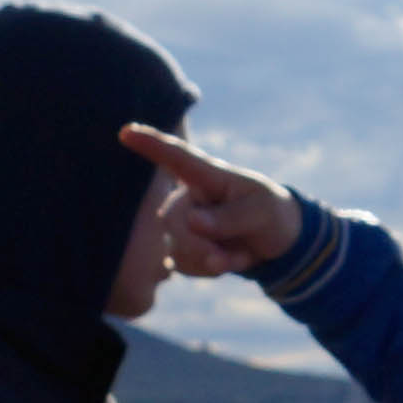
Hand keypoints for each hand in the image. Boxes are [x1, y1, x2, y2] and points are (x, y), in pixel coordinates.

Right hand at [119, 124, 303, 276]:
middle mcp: (189, 196)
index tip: (126, 132)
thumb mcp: (261, 212)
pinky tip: (228, 260)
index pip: (177, 157)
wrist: (276, 242)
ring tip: (239, 253)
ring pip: (177, 248)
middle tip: (223, 258)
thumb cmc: (269, 213)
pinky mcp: (184, 248)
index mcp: (209, 175)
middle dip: (196, 244)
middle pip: (172, 219)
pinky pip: (184, 265)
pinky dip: (210, 270)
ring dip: (210, 260)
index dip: (151, 144)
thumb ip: (230, 217)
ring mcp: (184, 223)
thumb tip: (192, 222)